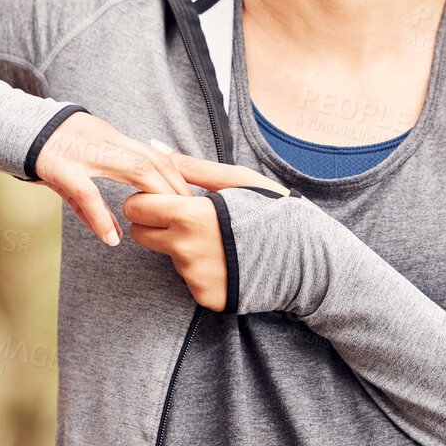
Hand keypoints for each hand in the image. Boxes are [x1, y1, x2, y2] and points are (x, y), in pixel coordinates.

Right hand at [33, 113, 191, 244]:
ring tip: (165, 219)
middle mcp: (101, 141)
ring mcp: (82, 153)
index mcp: (108, 138)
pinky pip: (86, 192)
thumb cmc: (45, 151)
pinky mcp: (59, 167)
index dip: (177, 175)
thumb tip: (113, 233)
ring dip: (154, 195)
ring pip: (133, 167)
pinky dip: (100, 216)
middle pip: (152, 159)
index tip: (193, 198)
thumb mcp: (75, 170)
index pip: (154, 153)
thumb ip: (93, 201)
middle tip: (191, 211)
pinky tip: (111, 237)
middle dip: (175, 185)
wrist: (11, 128)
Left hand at [122, 141, 288, 311]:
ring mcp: (194, 278)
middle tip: (184, 217)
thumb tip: (155, 147)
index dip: (147, 200)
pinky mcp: (205, 298)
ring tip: (220, 239)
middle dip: (154, 223)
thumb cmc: (273, 212)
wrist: (309, 260)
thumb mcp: (236, 180)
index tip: (165, 198)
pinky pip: (189, 278)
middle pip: (141, 235)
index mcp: (189, 216)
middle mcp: (185, 251)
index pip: (136, 208)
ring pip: (169, 256)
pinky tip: (228, 259)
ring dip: (184, 246)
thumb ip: (191, 166)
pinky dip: (202, 269)